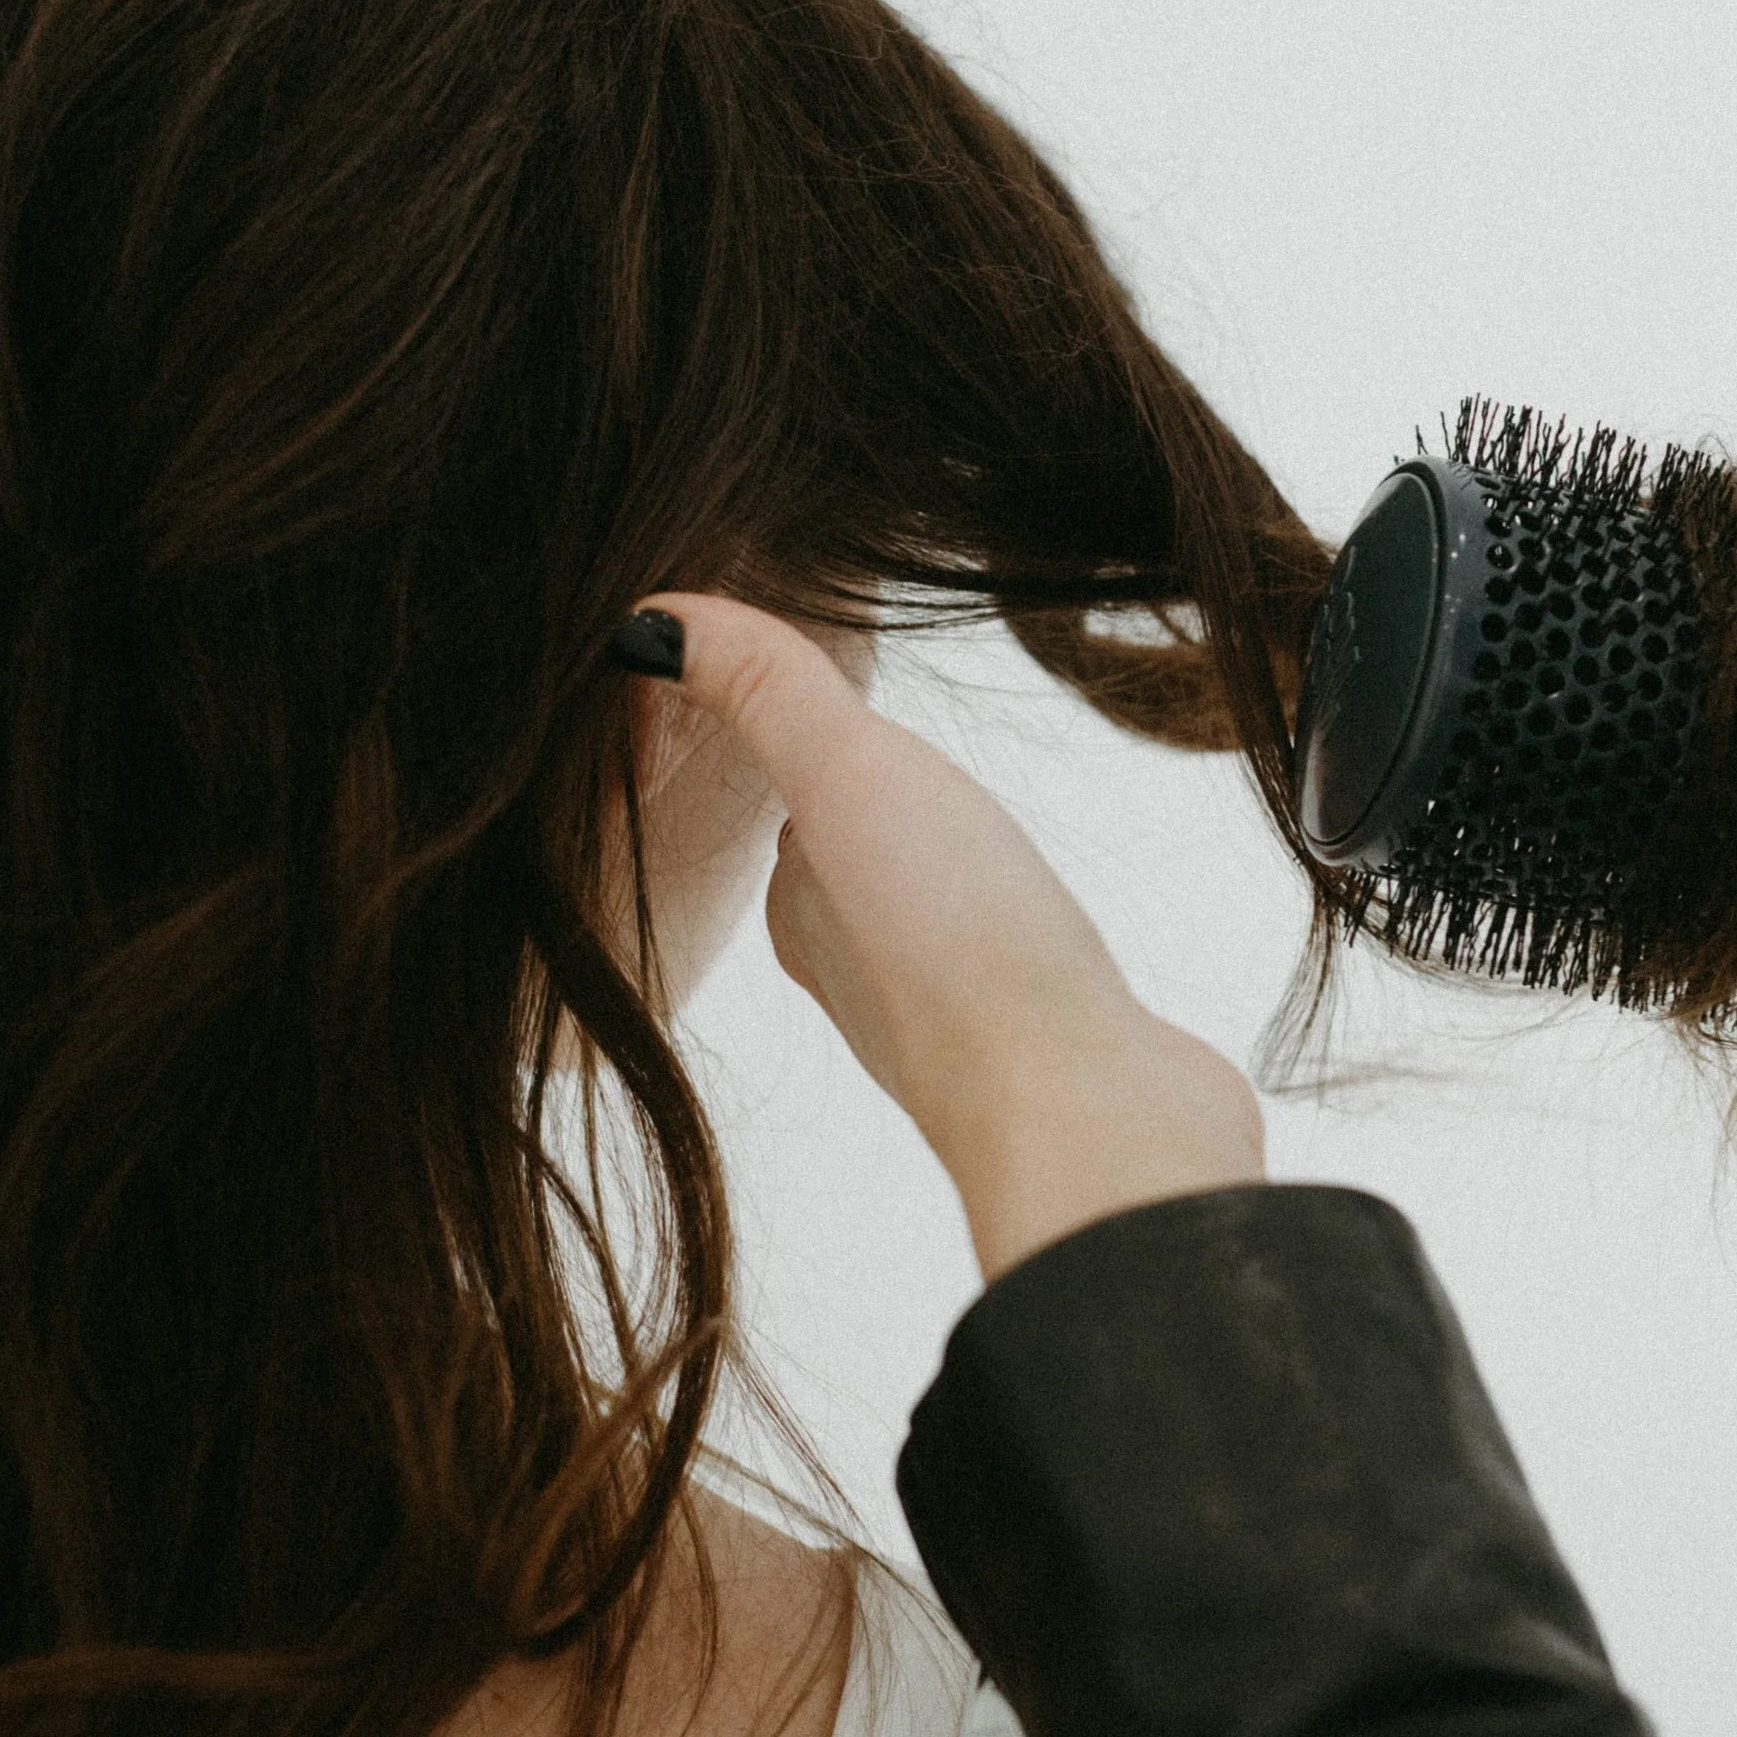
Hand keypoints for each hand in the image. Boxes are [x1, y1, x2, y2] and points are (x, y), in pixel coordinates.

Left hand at [611, 596, 1267, 1278]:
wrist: (1085, 1115)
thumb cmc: (958, 950)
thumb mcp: (845, 776)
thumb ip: (765, 691)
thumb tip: (650, 621)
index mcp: (806, 914)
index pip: (798, 811)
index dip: (821, 753)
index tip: (842, 707)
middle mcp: (868, 974)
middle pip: (864, 868)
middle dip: (888, 818)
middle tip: (918, 767)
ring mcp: (960, 1020)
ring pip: (939, 924)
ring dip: (957, 883)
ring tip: (987, 850)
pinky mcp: (1045, 1047)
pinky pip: (1018, 975)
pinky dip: (1025, 943)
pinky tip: (1054, 942)